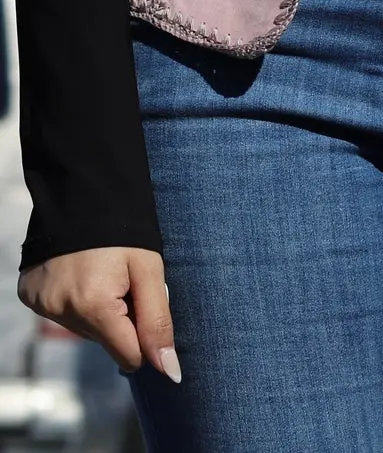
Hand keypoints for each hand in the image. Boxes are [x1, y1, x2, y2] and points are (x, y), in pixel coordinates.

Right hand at [18, 247, 178, 381]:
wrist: (84, 196)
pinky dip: (76, 302)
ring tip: (104, 276)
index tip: (149, 317)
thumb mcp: (151, 273)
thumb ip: (158, 323)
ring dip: (99, 312)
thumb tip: (169, 370)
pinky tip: (82, 277)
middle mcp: (61, 310)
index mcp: (94, 306)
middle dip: (122, 320)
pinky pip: (62, 313)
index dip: (144, 341)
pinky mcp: (28, 295)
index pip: (127, 355)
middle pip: (105, 341)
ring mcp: (41, 304)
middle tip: (125, 284)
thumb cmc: (126, 234)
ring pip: (84, 329)